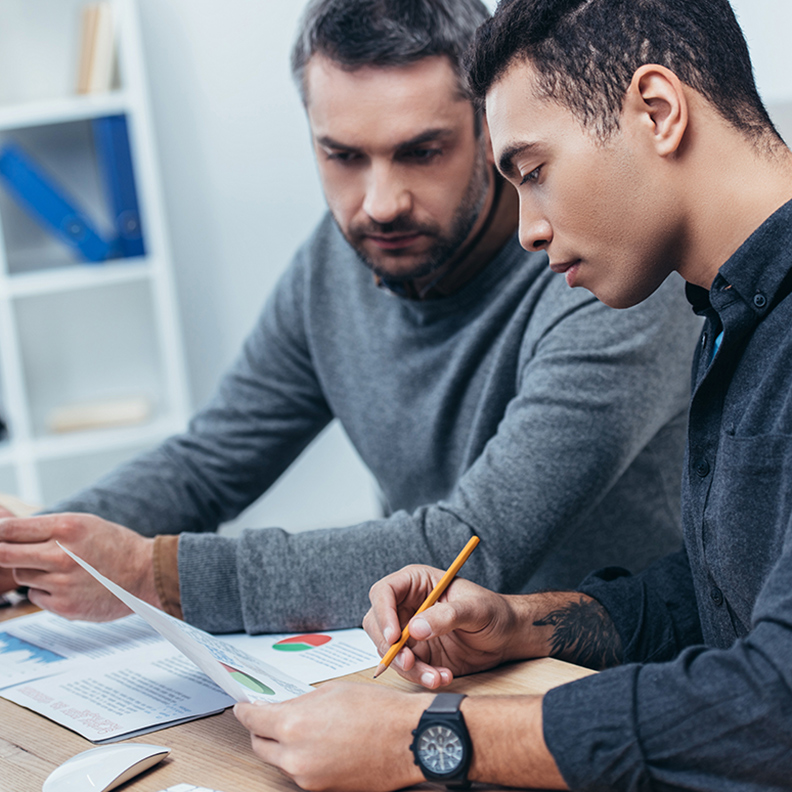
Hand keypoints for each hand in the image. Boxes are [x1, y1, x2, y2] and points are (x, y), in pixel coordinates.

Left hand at [0, 513, 159, 620]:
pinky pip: (36, 596)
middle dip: (0, 553)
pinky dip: (45, 591)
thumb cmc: (115, 546)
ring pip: (22, 576)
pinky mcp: (65, 606)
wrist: (146, 573)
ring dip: (32, 572)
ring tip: (60, 569)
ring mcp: (63, 583)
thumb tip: (6, 534)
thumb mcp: (84, 524)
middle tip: (4, 553)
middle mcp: (62, 555)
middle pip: (5, 555)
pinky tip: (69, 585)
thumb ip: (47, 529)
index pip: (11, 529)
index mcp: (67, 528)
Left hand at [234, 681, 430, 791]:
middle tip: (267, 715)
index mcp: (294, 724)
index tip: (243, 707)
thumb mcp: (333, 691)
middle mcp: (296, 756)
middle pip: (260, 745)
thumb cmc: (379, 711)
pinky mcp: (322, 789)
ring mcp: (308, 778)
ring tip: (300, 726)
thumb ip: (301, 701)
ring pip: (279, 761)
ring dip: (281, 745)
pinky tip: (317, 742)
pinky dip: (300, 758)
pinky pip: (300, 772)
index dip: (245, 711)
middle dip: (260, 729)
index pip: (253, 719)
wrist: (408, 739)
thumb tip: (284, 706)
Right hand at [364, 564, 536, 688]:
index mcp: (416, 583)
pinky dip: (420, 677)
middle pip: (377, 624)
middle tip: (410, 662)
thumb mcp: (475, 608)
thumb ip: (446, 616)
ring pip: (389, 651)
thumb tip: (415, 629)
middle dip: (390, 647)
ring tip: (436, 676)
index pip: (384, 592)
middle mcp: (407, 606)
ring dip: (408, 668)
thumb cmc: (494, 611)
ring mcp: (409, 631)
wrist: (507, 637)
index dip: (383, 613)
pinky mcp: (417, 654)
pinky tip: (442, 677)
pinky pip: (406, 668)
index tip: (394, 636)